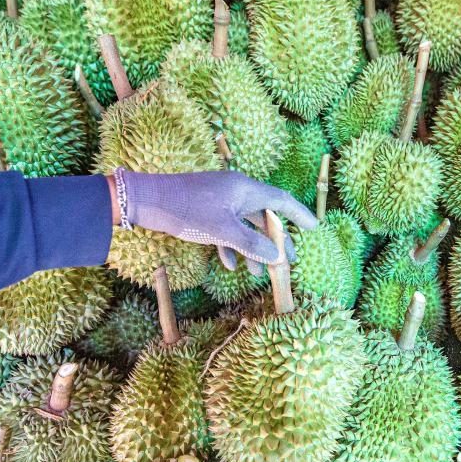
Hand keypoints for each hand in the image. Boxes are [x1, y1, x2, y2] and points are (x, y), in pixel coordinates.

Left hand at [112, 169, 317, 272]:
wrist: (146, 200)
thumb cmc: (187, 210)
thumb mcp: (222, 231)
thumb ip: (251, 244)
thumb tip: (276, 257)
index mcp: (245, 189)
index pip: (281, 200)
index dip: (299, 214)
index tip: (314, 228)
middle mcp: (235, 191)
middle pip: (264, 216)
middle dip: (276, 241)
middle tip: (289, 261)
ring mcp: (220, 200)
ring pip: (244, 225)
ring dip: (252, 248)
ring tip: (259, 272)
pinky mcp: (205, 209)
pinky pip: (226, 228)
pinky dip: (231, 245)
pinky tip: (230, 264)